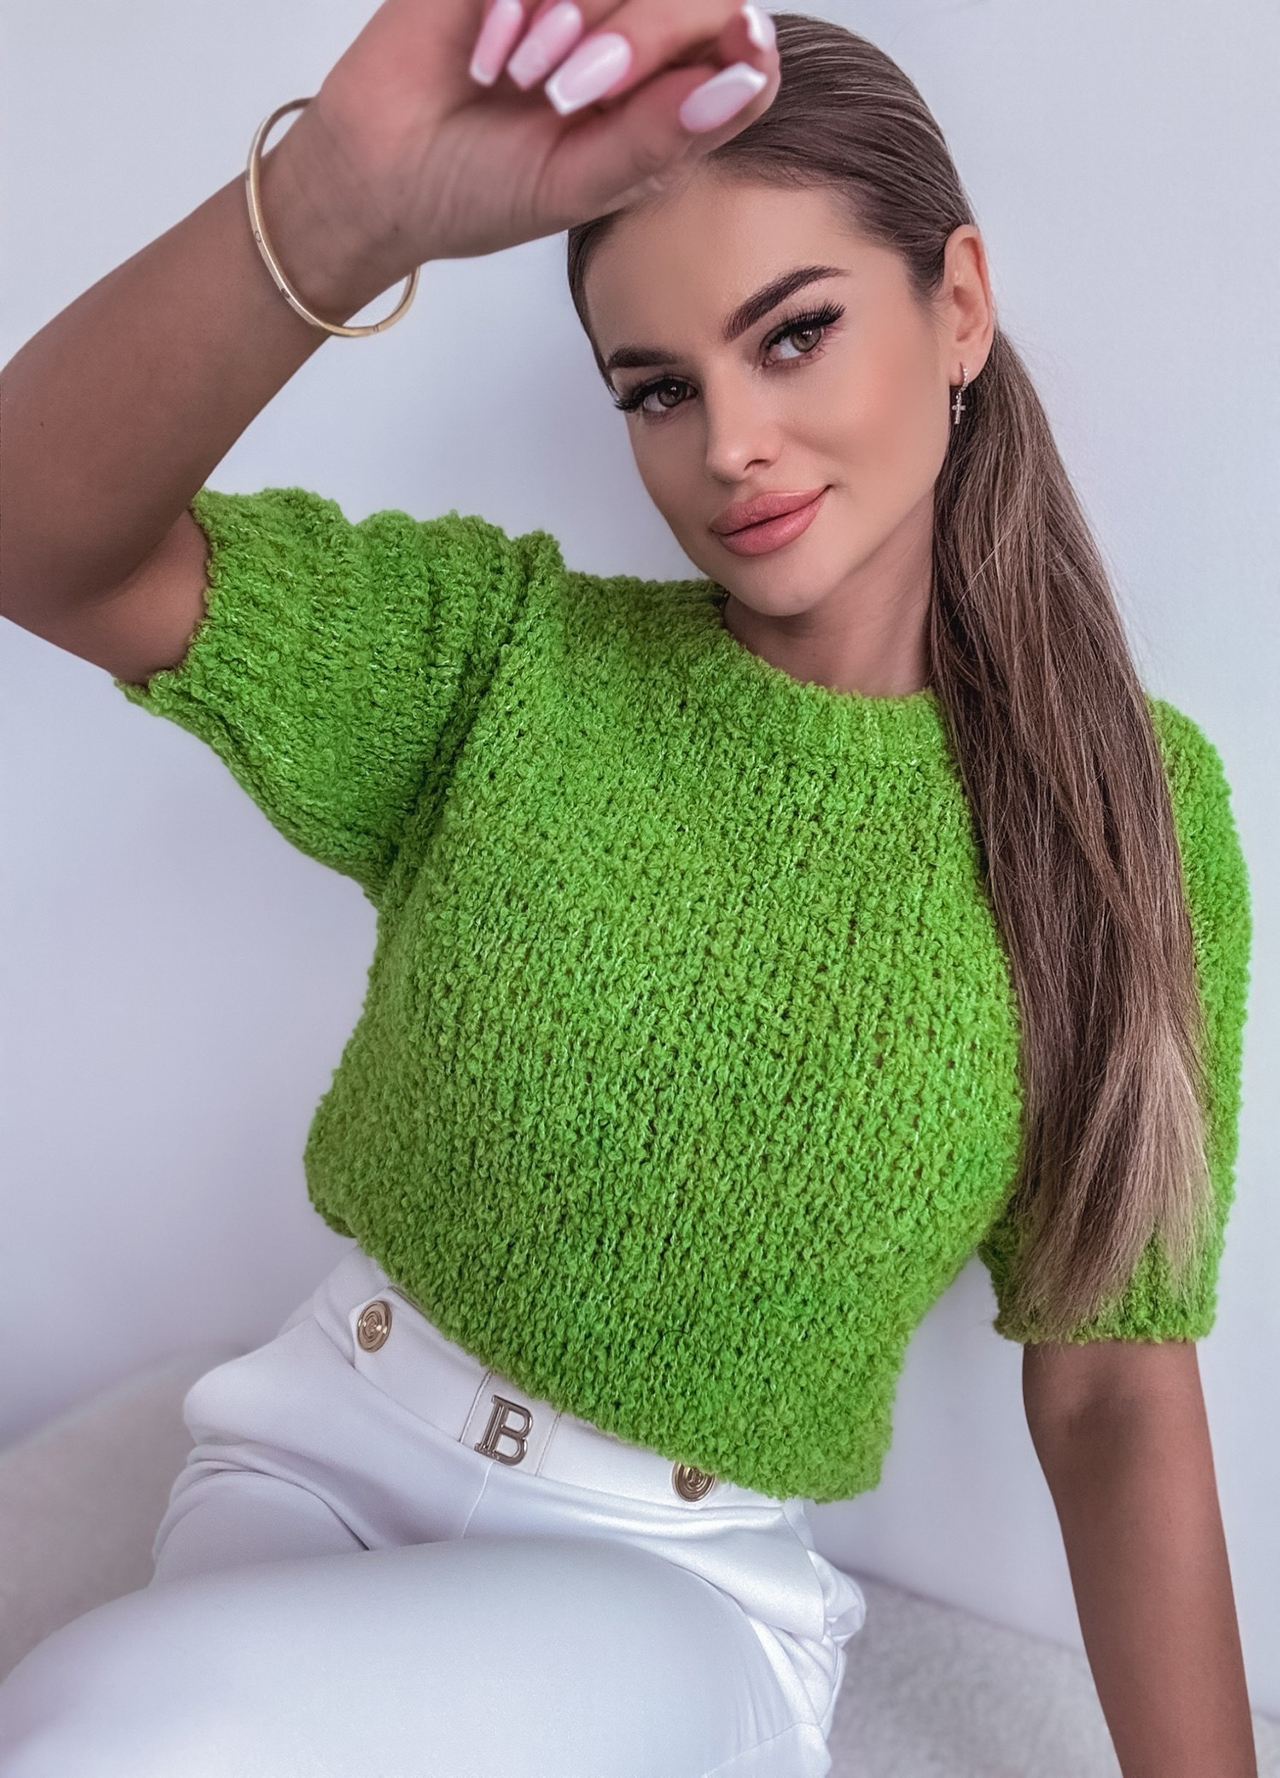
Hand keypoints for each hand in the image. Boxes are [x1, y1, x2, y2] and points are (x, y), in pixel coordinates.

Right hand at [268, 0, 779, 305]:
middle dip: (639, 37)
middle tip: (566, 93)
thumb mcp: (579, 184)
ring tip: (525, 79)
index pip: (739, 45)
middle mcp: (627, 36)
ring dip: (579, 14)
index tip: (734, 48)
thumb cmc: (481, 191)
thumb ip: (660, 135)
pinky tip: (491, 50)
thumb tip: (746, 78)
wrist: (379, 176)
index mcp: (659, 98)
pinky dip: (523, 0)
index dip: (742, 41)